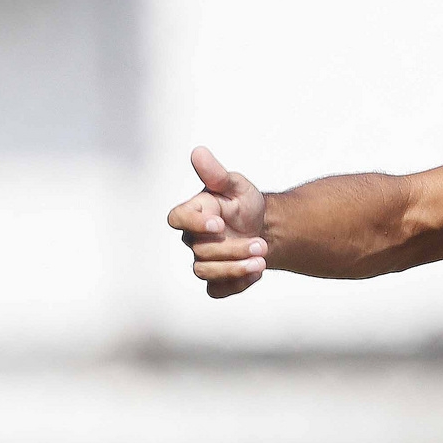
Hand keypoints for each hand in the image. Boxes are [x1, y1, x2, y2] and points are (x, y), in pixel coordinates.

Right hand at [166, 146, 268, 297]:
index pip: (177, 219)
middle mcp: (193, 239)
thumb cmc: (245, 204)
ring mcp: (203, 260)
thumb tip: (199, 152)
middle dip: (231, 248)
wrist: (266, 228)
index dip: (194, 223)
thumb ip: (217, 174)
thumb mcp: (235, 186)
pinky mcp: (216, 279)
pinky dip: (237, 284)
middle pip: (199, 250)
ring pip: (205, 271)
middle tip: (260, 243)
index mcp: (193, 213)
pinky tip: (257, 273)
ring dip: (235, 267)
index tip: (219, 223)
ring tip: (261, 259)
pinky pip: (217, 289)